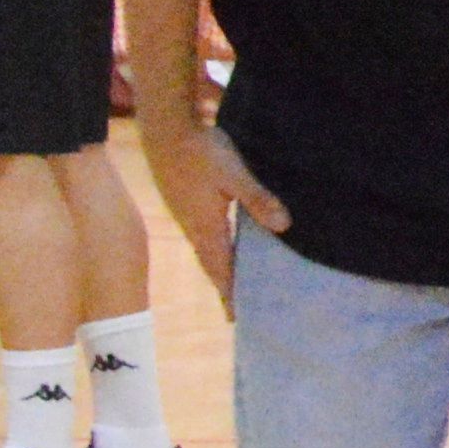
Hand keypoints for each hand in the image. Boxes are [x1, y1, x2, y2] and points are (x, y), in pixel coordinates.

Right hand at [148, 111, 286, 307]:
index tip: (236, 318)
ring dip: (222, 268)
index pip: (220, 270)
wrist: (165, 129)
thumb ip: (257, 199)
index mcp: (205, 228)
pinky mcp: (186, 203)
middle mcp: (194, 227)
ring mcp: (187, 215)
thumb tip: (283, 226)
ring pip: (208, 250)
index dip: (229, 294)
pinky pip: (204, 235)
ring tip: (236, 282)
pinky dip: (217, 247)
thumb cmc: (199, 151)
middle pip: (213, 265)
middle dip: (226, 287)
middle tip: (238, 310)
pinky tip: (227, 242)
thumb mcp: (233, 174)